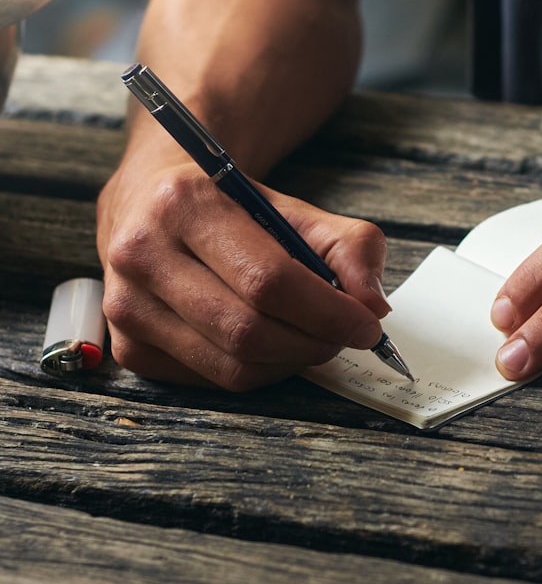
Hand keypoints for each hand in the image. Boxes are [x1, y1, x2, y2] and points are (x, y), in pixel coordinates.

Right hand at [96, 161, 390, 389]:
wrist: (155, 207)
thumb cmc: (232, 210)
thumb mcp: (296, 211)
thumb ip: (350, 248)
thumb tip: (374, 306)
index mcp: (183, 204)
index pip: (269, 281)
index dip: (328, 312)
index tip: (367, 324)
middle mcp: (140, 254)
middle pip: (249, 331)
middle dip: (314, 342)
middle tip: (345, 335)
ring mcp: (125, 306)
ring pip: (232, 365)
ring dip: (290, 361)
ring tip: (312, 337)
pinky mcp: (128, 346)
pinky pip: (213, 380)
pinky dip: (259, 370)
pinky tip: (272, 343)